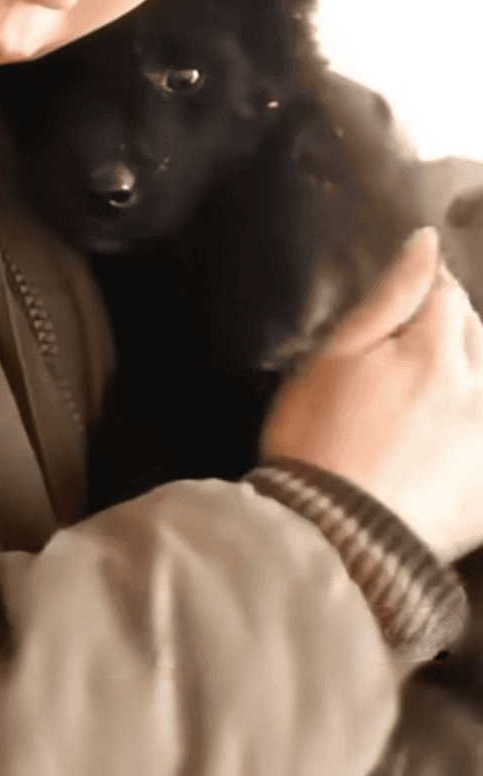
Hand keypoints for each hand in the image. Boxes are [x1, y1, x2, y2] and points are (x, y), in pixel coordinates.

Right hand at [261, 226, 482, 562]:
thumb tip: (425, 247)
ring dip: (464, 376)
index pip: (448, 295)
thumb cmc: (318, 443)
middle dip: (450, 331)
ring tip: (416, 399)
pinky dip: (467, 429)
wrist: (331, 537)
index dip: (426, 290)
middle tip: (404, 352)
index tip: (406, 301)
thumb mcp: (335, 357)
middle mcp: (476, 395)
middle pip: (477, 336)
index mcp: (434, 356)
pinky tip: (430, 444)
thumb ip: (389, 296)